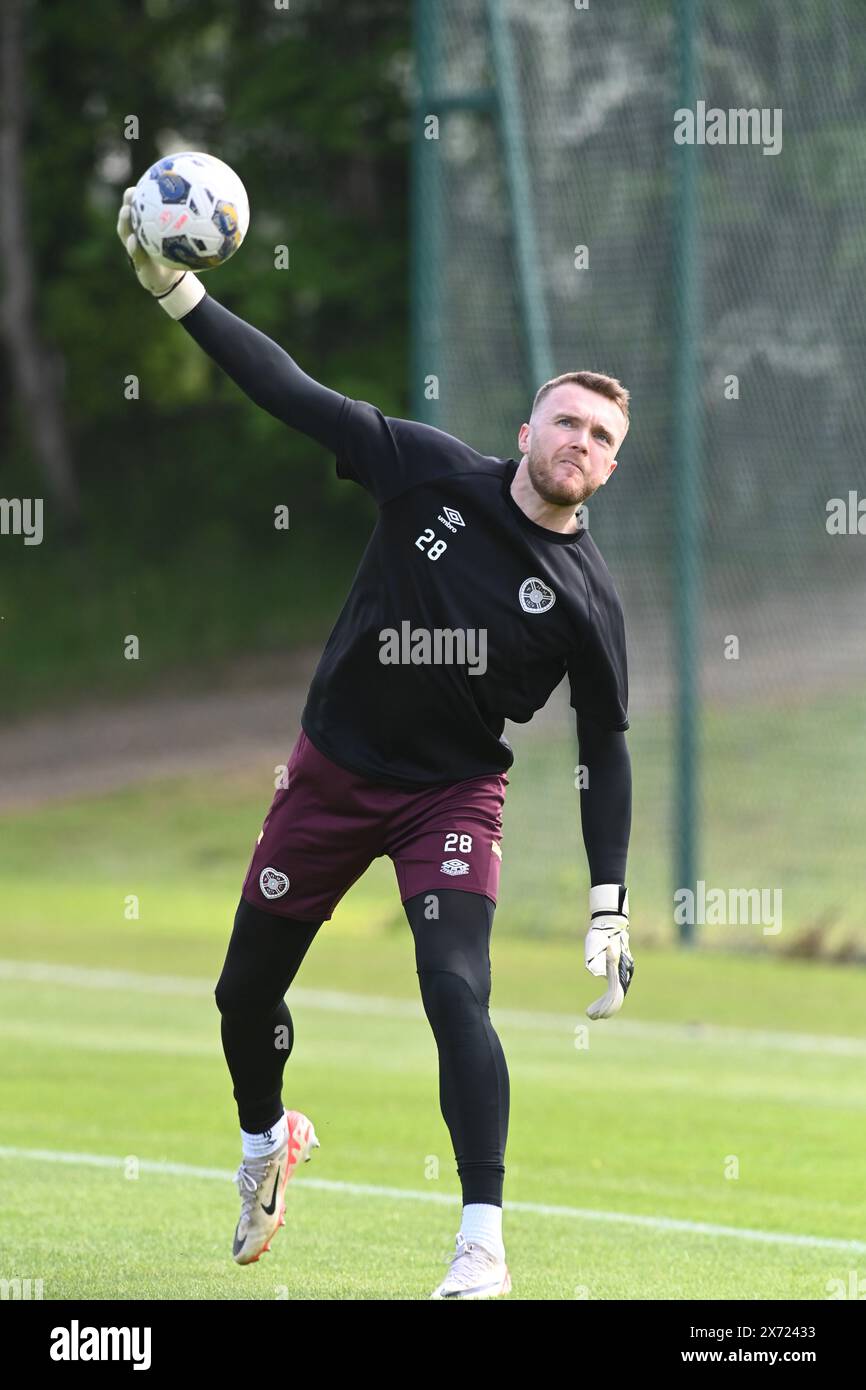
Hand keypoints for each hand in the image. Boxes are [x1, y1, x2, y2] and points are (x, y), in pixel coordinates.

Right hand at [116, 187, 185, 296]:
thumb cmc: (178, 255)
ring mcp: (134, 248)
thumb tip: (209, 202)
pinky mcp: (138, 263)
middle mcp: (137, 234)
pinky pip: (134, 254)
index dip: (136, 194)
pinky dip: (133, 248)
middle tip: (131, 194)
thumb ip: (192, 224)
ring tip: (126, 213)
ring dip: (125, 223)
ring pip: (125, 233)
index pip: (139, 206)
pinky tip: (133, 242)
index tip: (141, 182)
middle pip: (127, 216)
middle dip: (128, 203)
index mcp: (146, 226)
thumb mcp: (186, 240)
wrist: (171, 280)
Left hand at [585, 884, 633, 1019]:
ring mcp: (623, 973)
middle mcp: (625, 973)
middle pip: (616, 998)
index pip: (614, 994)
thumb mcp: (594, 944)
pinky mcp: (620, 973)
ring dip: (605, 1007)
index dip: (604, 1006)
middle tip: (589, 1016)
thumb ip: (595, 958)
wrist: (611, 924)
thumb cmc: (600, 934)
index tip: (593, 1012)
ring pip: (616, 996)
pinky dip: (606, 1000)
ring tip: (590, 1014)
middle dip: (604, 1009)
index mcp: (620, 969)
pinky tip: (596, 1007)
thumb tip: (596, 974)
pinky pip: (615, 991)